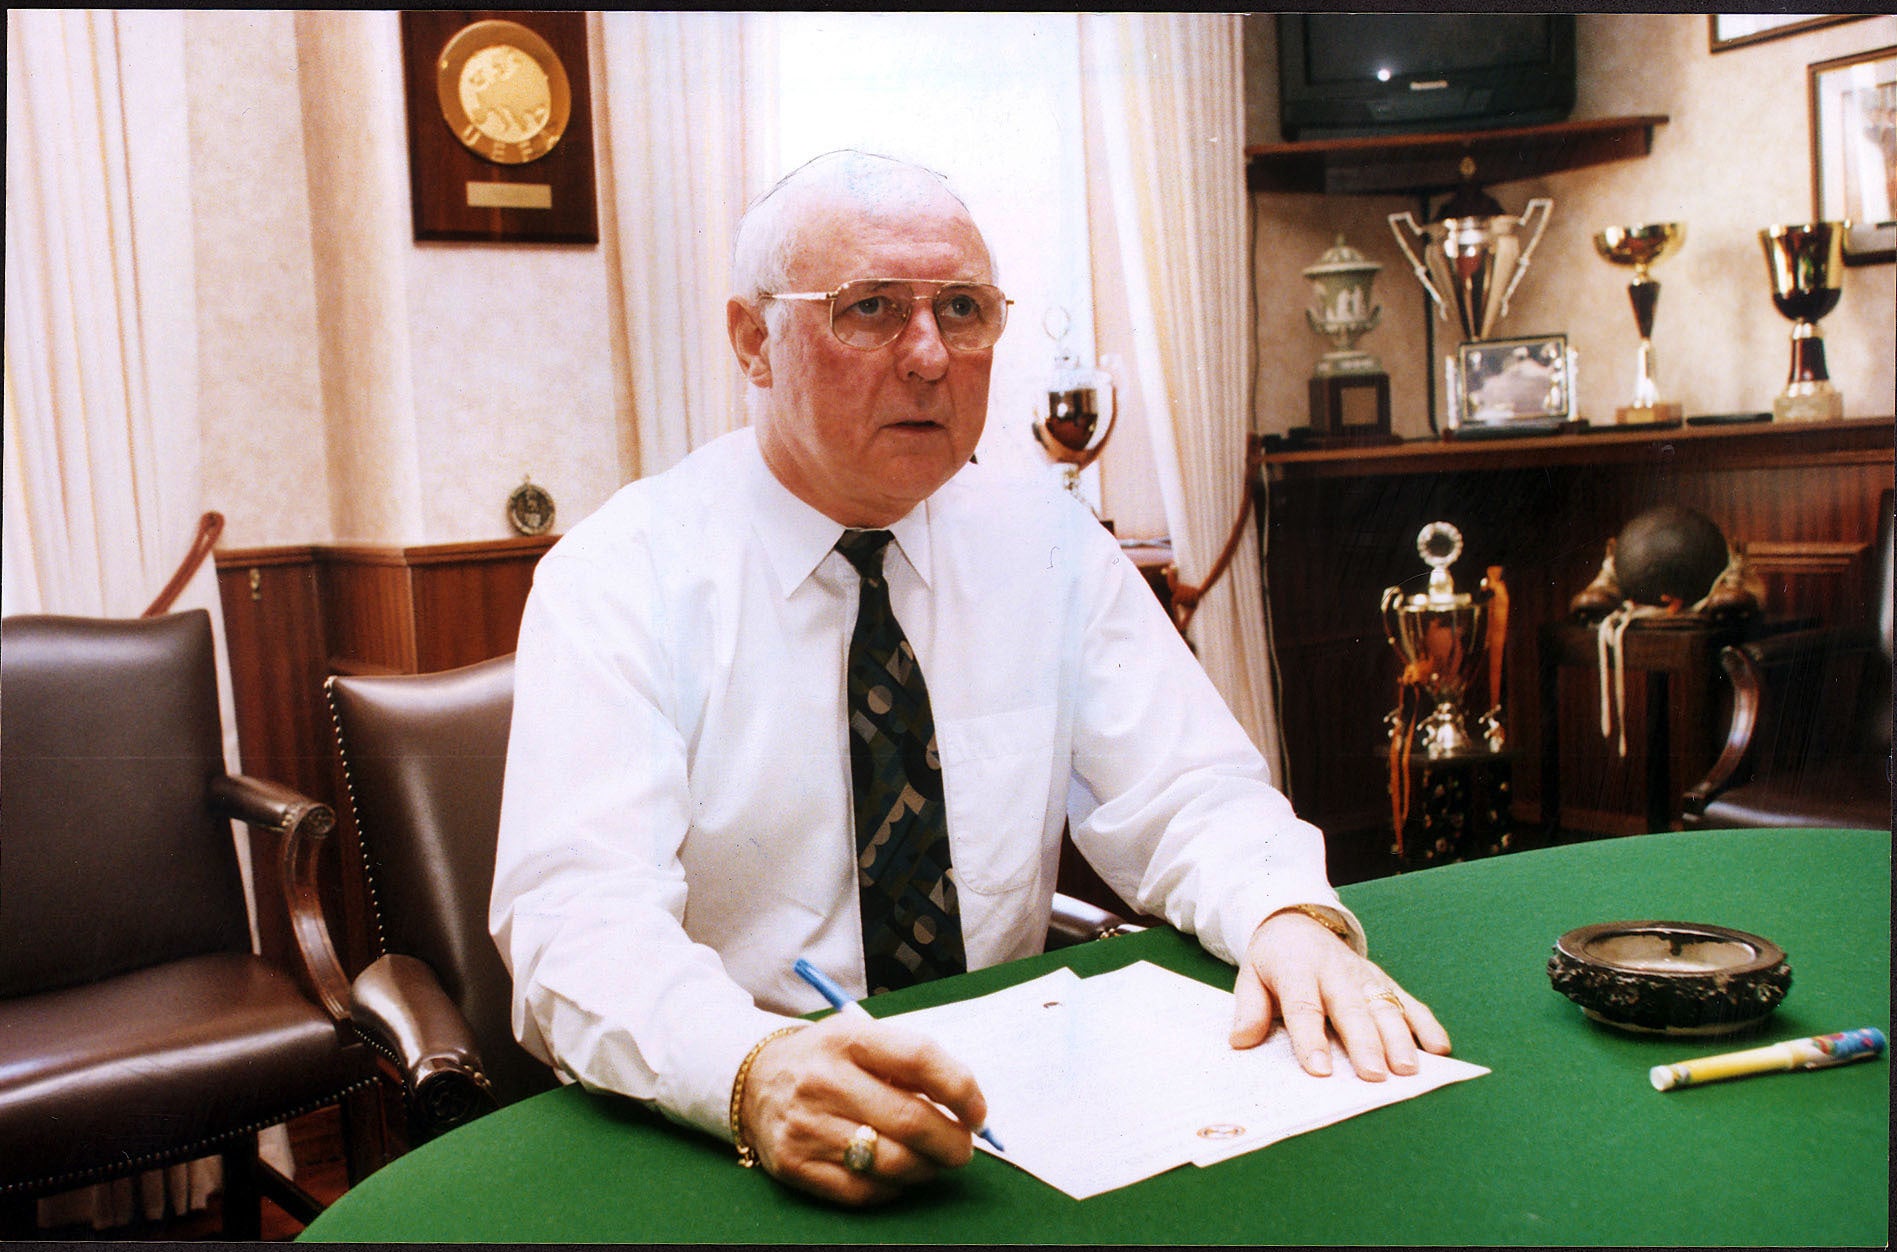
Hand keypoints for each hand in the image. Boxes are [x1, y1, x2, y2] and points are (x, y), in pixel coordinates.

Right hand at [739, 1013, 988, 1205]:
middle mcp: (824, 1080)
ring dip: (927, 1168)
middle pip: (911, 1120)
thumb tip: (969, 1109)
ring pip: (892, 1162)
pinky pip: (864, 1190)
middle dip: (952, 1142)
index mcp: (848, 1039)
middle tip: (963, 1149)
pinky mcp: (795, 1165)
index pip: (919, 1059)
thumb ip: (912, 1064)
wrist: (756, 1079)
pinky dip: (894, 1187)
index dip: (961, 1089)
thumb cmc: (830, 1060)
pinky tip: (897, 1174)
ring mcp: (807, 1126)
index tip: (978, 1112)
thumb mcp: (862, 1039)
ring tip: (932, 1161)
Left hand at [1228, 908, 1450, 1080]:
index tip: (1319, 1070)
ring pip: (1384, 1006)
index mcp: (1297, 969)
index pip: (1304, 1005)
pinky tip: (1439, 1048)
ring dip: (1399, 1038)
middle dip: (1365, 1043)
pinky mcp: (1384, 981)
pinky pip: (1409, 1002)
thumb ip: (1249, 1009)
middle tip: (1374, 1076)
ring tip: (1408, 1070)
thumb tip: (1241, 1041)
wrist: (1298, 921)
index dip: (1310, 1038)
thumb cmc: (1275, 961)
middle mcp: (1335, 971)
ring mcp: (1364, 975)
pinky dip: (1426, 1024)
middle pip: (1351, 1008)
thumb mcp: (1251, 976)